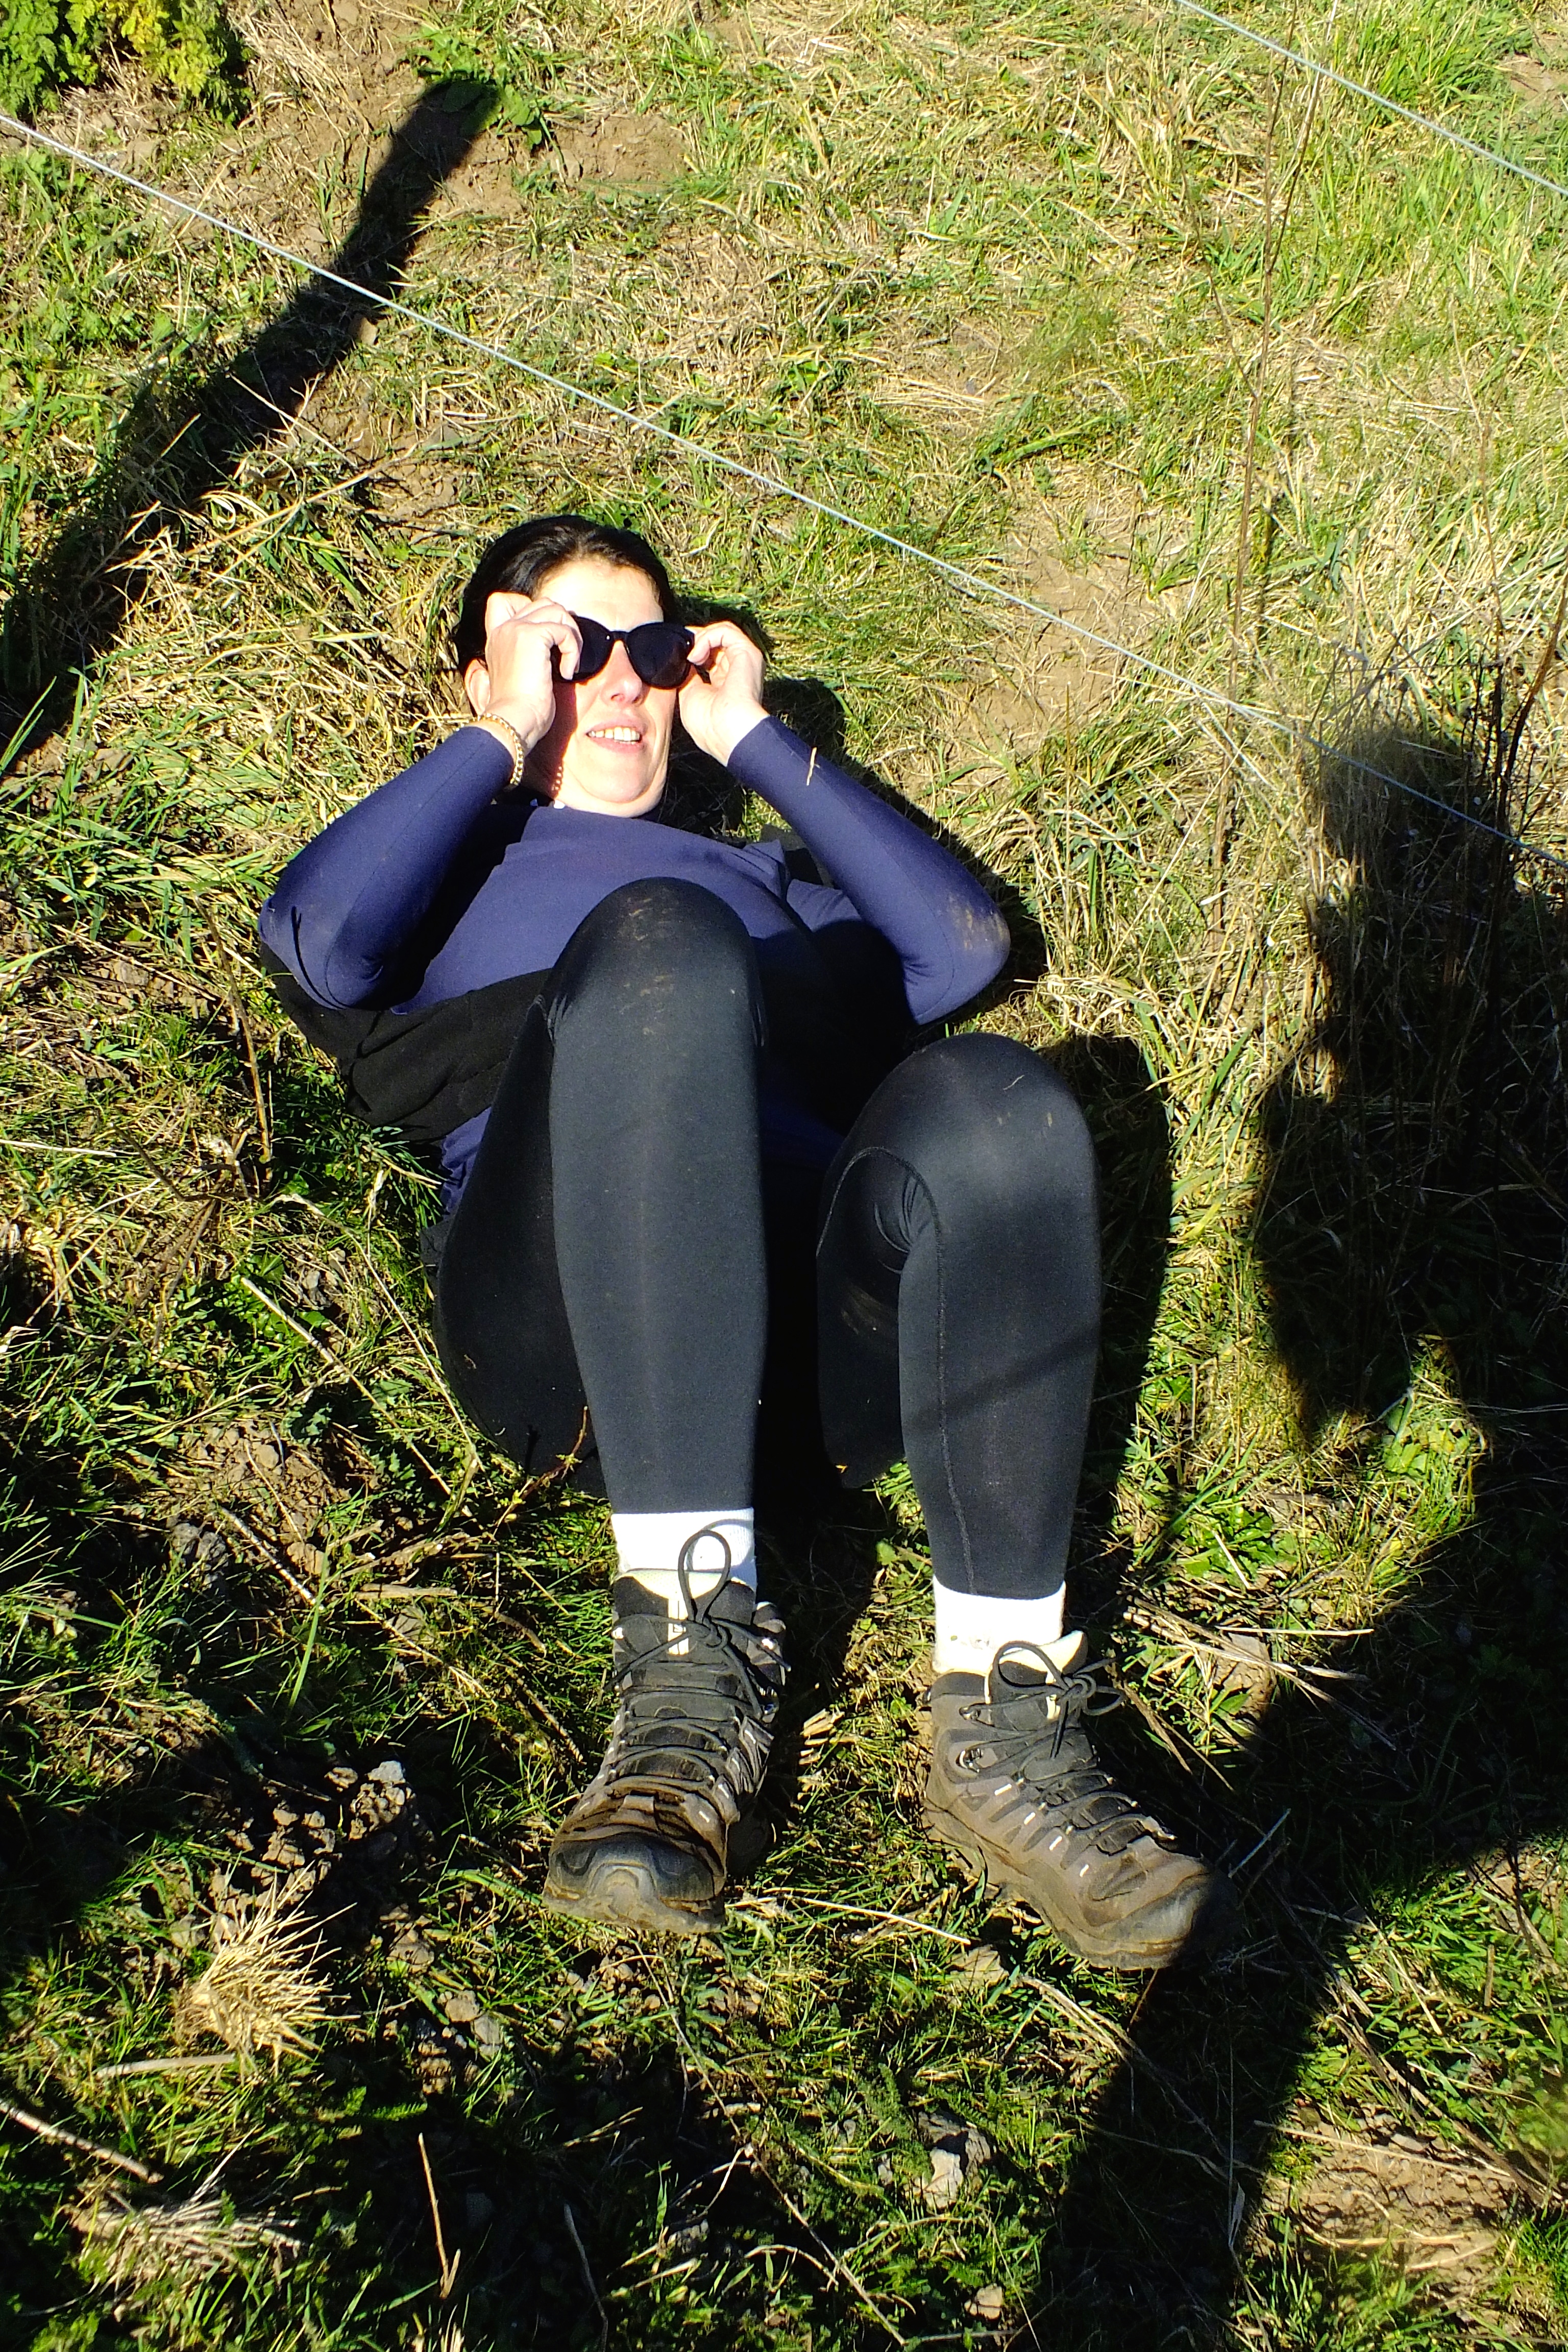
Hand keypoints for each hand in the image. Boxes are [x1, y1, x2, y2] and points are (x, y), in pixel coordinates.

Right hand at [464, 593, 581, 751]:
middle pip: (543, 603)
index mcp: (497, 638)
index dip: (533, 609)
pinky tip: (566, 672)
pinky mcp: (531, 637)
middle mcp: (504, 629)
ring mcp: (516, 630)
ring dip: (572, 636)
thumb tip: (554, 647)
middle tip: (568, 654)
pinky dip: (573, 650)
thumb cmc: (520, 711)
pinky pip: (564, 630)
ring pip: (557, 611)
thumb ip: (528, 655)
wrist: (513, 721)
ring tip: (570, 663)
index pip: (504, 600)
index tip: (548, 638)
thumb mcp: (520, 676)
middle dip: (564, 625)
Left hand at [678, 620, 766, 764]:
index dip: (693, 650)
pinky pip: (725, 631)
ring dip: (700, 639)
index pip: (710, 657)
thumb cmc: (709, 725)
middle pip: (715, 642)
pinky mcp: (747, 652)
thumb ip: (687, 677)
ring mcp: (744, 660)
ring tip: (690, 656)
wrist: (728, 731)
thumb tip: (682, 661)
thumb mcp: (689, 697)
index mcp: (725, 683)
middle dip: (695, 640)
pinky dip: (707, 637)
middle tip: (681, 650)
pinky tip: (696, 655)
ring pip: (721, 633)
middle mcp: (737, 670)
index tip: (677, 653)